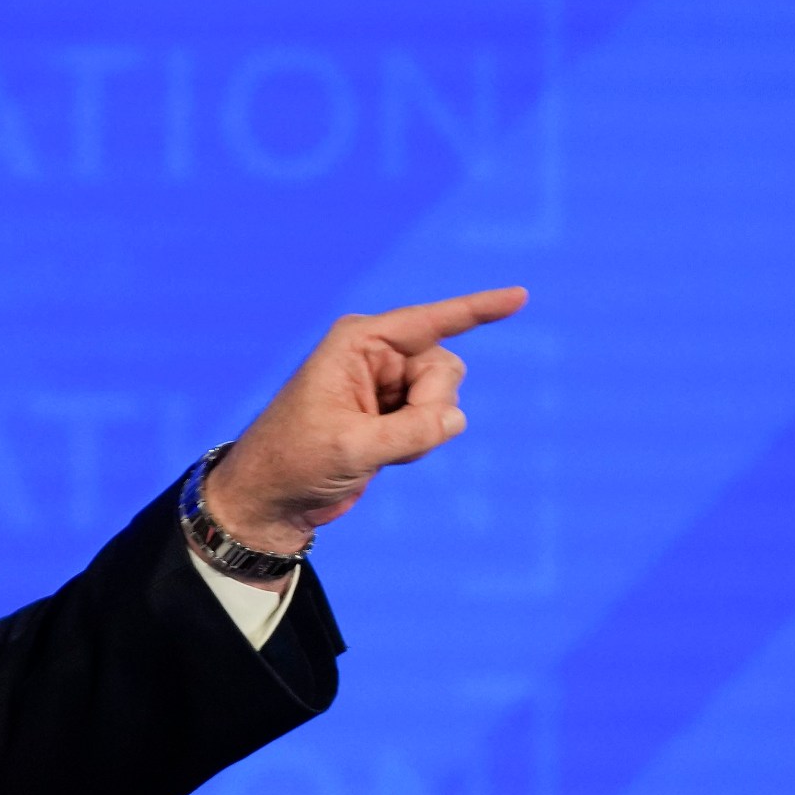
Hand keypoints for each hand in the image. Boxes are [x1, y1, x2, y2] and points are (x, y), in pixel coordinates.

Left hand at [201, 286, 526, 562]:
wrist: (273, 499)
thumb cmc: (294, 461)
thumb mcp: (353, 446)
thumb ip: (412, 430)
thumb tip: (455, 420)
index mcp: (359, 341)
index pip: (430, 320)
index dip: (478, 308)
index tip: (520, 296)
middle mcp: (377, 355)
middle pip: (447, 369)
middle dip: (430, 408)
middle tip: (386, 435)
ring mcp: (388, 385)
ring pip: (445, 400)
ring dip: (423, 432)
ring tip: (375, 448)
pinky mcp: (395, 415)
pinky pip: (437, 424)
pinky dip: (420, 444)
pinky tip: (382, 455)